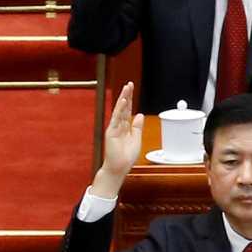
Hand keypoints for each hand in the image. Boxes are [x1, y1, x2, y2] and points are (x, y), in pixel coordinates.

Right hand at [91, 81, 143, 197]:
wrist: (118, 168)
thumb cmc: (125, 158)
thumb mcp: (136, 139)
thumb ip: (137, 127)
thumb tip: (139, 115)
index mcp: (125, 127)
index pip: (127, 110)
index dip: (130, 99)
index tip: (131, 89)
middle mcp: (119, 126)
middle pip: (123, 107)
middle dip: (127, 95)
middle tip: (129, 84)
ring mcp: (114, 128)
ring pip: (119, 110)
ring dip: (123, 98)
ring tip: (127, 88)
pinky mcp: (111, 132)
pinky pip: (116, 118)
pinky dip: (120, 109)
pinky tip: (123, 100)